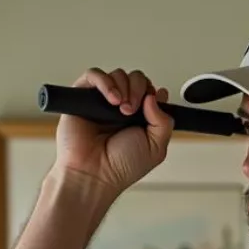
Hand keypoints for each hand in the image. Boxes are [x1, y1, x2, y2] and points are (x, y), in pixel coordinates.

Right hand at [54, 67, 173, 193]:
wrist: (94, 173)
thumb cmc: (121, 166)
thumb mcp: (156, 147)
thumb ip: (164, 121)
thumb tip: (157, 95)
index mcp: (141, 118)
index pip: (151, 91)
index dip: (153, 94)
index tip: (151, 106)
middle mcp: (123, 107)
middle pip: (137, 78)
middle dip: (139, 90)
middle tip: (132, 111)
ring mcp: (103, 101)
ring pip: (118, 74)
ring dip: (124, 88)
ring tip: (120, 109)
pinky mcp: (83, 96)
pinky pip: (94, 74)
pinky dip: (105, 82)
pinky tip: (110, 99)